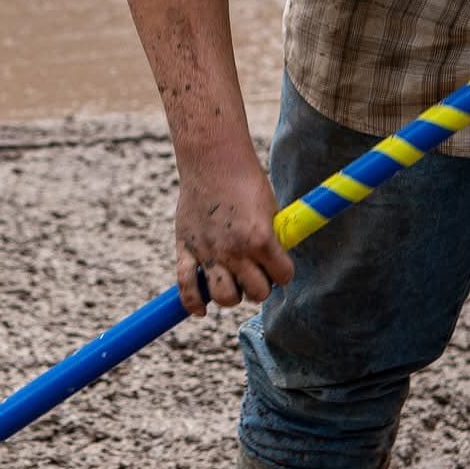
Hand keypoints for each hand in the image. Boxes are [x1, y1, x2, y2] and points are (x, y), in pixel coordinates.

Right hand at [174, 153, 294, 316]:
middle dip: (260, 285)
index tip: (279, 265)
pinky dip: (193, 303)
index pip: (283, 277)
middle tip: (256, 271)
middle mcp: (235, 250)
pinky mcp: (186, 248)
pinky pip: (186, 287)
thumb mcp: (270, 208)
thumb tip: (278, 259)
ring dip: (232, 295)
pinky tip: (201, 309)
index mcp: (260, 239)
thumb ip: (272, 237)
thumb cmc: (246, 179)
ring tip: (233, 281)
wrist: (212, 159)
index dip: (283, 272)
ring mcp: (209, 252)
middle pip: (256, 293)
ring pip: (225, 298)